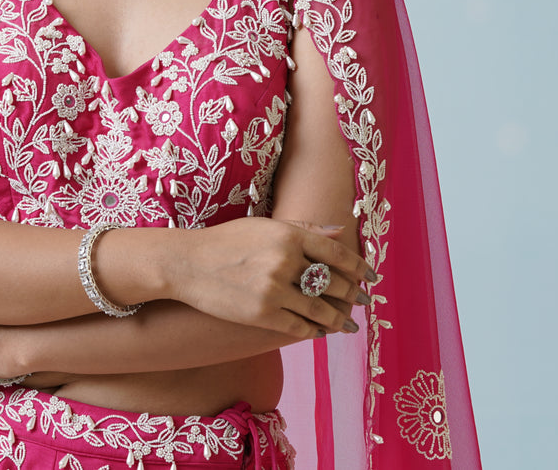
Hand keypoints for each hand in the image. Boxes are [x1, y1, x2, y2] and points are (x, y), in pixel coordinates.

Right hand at [170, 218, 373, 339]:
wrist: (186, 263)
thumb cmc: (225, 242)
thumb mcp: (264, 226)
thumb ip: (304, 229)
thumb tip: (341, 231)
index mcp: (288, 235)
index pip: (336, 254)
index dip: (359, 267)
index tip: (371, 278)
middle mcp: (285, 260)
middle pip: (332, 283)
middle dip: (352, 295)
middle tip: (363, 302)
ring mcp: (274, 288)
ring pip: (319, 309)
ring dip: (339, 319)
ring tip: (348, 324)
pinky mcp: (262, 313)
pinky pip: (299, 326)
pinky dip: (313, 330)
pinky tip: (320, 332)